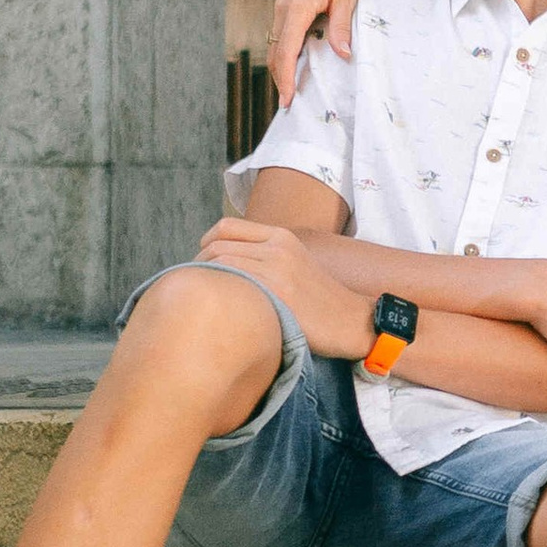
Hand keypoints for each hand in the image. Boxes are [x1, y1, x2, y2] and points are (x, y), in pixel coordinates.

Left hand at [198, 219, 375, 363]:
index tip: (201, 261)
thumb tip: (224, 261)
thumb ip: (265, 255)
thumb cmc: (319, 299)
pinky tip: (217, 309)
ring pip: (220, 264)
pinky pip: (233, 285)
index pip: (226, 226)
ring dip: (204, 280)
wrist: (350, 320)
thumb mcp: (295, 262)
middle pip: (217, 246)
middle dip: (198, 264)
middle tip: (196, 285)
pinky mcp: (276, 293)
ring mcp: (276, 269)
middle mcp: (277, 247)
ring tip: (204, 298)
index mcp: (282, 236)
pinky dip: (218, 293)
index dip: (205, 242)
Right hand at [269, 0, 371, 105]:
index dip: (285, 77)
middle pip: (275, 51)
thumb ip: (341, 27)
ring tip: (290, 90)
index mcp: (297, 6)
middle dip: (279, 78)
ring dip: (280, 67)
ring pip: (275, 44)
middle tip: (288, 104)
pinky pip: (280, 34)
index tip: (287, 99)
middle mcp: (284, 7)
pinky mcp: (286, 5)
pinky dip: (284, 52)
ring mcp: (282, 5)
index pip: (286, 49)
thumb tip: (342, 55)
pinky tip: (294, 66)